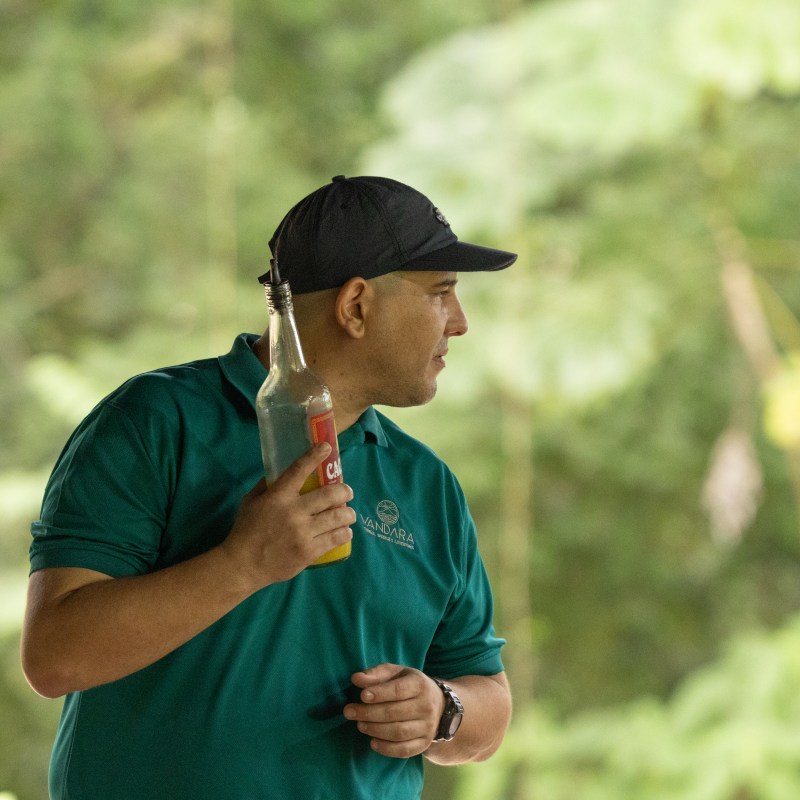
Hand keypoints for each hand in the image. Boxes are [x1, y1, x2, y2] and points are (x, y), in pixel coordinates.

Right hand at [220, 443, 354, 587]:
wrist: (243, 565)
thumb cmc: (246, 530)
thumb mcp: (250, 501)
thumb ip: (267, 485)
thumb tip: (283, 470)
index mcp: (278, 497)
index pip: (299, 470)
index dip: (315, 456)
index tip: (327, 447)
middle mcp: (293, 512)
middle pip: (330, 495)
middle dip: (344, 490)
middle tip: (347, 492)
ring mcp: (303, 533)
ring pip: (338, 517)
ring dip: (348, 513)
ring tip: (349, 514)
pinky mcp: (309, 552)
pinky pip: (336, 538)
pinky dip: (344, 533)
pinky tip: (345, 531)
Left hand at [344, 664, 444, 757]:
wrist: (438, 705)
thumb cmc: (408, 685)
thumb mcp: (395, 673)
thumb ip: (376, 674)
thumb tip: (356, 679)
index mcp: (419, 684)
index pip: (398, 690)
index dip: (379, 693)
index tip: (361, 696)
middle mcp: (426, 706)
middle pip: (395, 712)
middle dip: (369, 713)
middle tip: (349, 712)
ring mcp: (427, 726)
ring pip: (398, 732)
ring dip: (375, 730)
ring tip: (360, 725)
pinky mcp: (424, 743)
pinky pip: (404, 750)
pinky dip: (386, 749)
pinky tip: (373, 742)